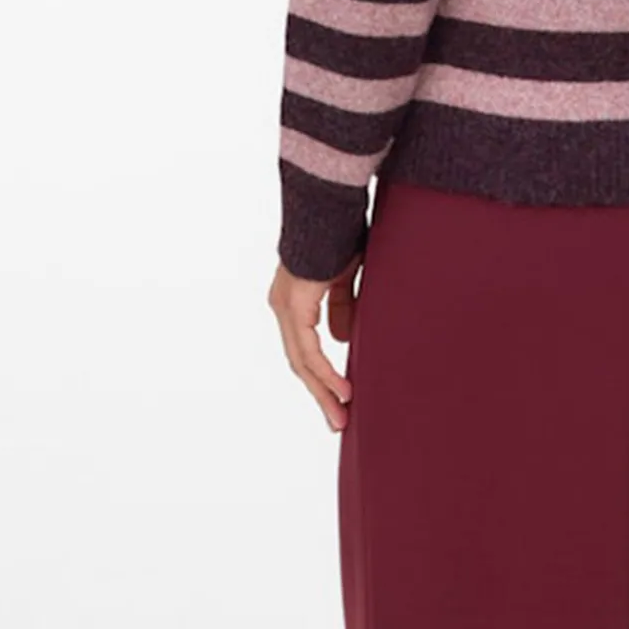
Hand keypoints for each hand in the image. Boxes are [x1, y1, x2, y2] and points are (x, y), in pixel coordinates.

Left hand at [269, 248, 362, 431]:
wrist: (329, 208)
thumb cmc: (338, 235)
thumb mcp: (345, 278)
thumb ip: (343, 307)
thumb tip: (342, 339)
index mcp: (294, 300)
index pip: (304, 347)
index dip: (320, 375)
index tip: (339, 398)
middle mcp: (283, 306)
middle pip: (300, 361)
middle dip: (320, 394)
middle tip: (337, 421)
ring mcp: (286, 308)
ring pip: (302, 361)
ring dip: (323, 391)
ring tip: (341, 415)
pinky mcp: (294, 306)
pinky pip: (308, 349)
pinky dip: (325, 372)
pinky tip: (341, 388)